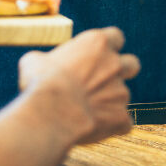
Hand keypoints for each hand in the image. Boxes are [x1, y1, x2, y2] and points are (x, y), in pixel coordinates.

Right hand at [18, 27, 138, 144]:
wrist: (53, 111)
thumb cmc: (41, 82)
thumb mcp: (34, 61)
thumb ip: (45, 60)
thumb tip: (40, 65)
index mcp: (97, 43)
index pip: (116, 36)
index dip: (108, 46)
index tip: (96, 55)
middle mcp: (115, 64)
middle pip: (132, 64)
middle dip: (123, 72)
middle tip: (102, 82)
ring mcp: (121, 92)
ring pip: (123, 96)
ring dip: (109, 102)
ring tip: (83, 112)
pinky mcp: (121, 117)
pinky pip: (123, 123)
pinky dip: (112, 126)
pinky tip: (93, 129)